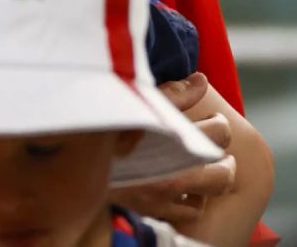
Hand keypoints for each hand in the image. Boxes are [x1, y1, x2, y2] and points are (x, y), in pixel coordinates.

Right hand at [109, 73, 235, 224]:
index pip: (219, 134)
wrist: (71, 165)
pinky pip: (183, 214)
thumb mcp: (137, 103)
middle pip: (223, 175)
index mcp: (173, 145)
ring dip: (206, 186)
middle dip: (225, 162)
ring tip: (198, 170)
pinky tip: (176, 189)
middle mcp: (173, 178)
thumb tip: (201, 81)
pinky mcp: (150, 215)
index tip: (213, 120)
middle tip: (217, 150)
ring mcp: (163, 202)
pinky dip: (186, 202)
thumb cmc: (104, 128)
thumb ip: (173, 94)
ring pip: (204, 200)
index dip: (220, 124)